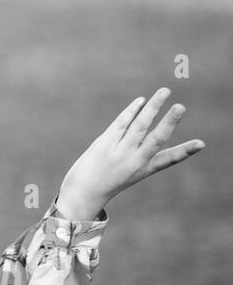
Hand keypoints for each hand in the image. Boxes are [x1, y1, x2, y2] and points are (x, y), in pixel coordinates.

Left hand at [59, 87, 204, 216]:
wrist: (83, 192)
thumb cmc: (108, 181)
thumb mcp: (130, 172)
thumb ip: (141, 155)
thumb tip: (148, 133)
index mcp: (145, 169)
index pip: (169, 159)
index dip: (186, 151)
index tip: (201, 144)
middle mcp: (135, 160)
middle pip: (156, 138)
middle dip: (169, 122)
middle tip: (181, 107)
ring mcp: (119, 151)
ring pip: (139, 126)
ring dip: (152, 107)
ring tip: (165, 92)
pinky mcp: (104, 144)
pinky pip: (121, 123)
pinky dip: (132, 110)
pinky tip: (141, 100)